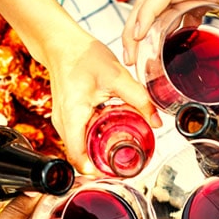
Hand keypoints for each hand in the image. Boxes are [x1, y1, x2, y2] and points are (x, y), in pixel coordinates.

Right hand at [44, 30, 160, 172]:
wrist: (62, 43)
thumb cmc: (82, 56)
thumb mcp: (116, 76)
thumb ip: (138, 99)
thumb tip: (156, 122)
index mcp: (72, 116)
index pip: (79, 156)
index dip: (97, 171)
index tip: (116, 174)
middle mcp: (62, 123)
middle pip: (81, 156)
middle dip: (102, 164)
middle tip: (127, 165)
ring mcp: (62, 121)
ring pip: (80, 147)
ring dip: (98, 151)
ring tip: (122, 151)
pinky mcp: (66, 117)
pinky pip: (80, 136)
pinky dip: (94, 139)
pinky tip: (111, 134)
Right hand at [121, 0, 218, 77]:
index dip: (147, 15)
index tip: (138, 37)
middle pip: (147, 3)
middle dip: (132, 30)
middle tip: (128, 60)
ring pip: (152, 6)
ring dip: (139, 28)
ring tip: (134, 58)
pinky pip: (167, 9)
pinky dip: (158, 28)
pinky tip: (159, 50)